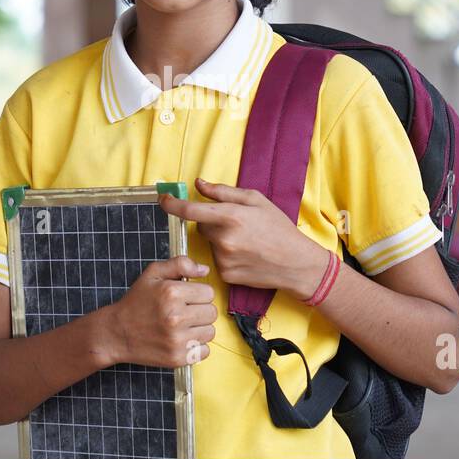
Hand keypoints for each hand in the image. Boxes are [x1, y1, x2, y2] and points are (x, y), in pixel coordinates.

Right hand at [104, 256, 216, 367]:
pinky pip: (205, 350)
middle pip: (212, 312)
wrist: (117, 333)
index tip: (186, 298)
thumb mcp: (153, 274)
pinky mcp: (178, 358)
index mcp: (172, 293)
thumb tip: (205, 270)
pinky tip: (181, 340)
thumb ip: (180, 264)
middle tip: (183, 312)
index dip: (198, 294)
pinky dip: (196, 347)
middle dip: (200, 310)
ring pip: (210, 332)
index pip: (209, 292)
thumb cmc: (136, 302)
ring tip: (181, 326)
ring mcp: (177, 340)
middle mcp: (176, 317)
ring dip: (199, 328)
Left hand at [159, 177, 331, 302]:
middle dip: (213, 222)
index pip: (190, 210)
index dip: (172, 205)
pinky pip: (216, 259)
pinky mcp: (225, 274)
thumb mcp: (256, 201)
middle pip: (202, 226)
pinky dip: (226, 255)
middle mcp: (224, 239)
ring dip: (220, 240)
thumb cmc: (278, 228)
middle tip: (237, 224)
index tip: (162, 200)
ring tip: (246, 242)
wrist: (296, 263)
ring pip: (210, 243)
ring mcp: (223, 259)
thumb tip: (199, 184)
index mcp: (231, 216)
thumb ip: (224, 192)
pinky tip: (245, 255)